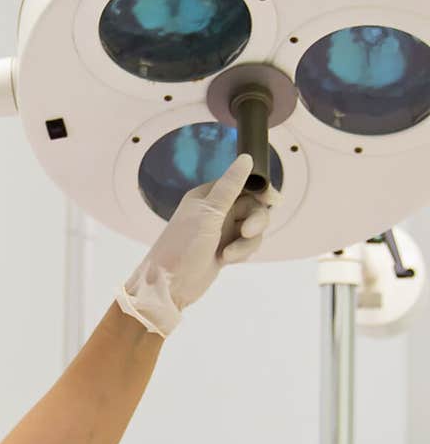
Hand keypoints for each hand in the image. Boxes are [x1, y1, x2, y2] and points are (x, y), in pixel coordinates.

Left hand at [115, 153, 276, 337]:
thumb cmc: (184, 245)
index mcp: (208, 196)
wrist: (170, 285)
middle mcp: (216, 211)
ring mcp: (221, 231)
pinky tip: (227, 261)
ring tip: (228, 255)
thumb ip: (230, 186)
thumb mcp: (208, 212)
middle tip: (247, 233)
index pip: (242, 184)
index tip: (274, 199)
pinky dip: (241, 253)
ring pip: (253, 229)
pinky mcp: (225, 250)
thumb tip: (246, 158)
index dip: (260, 190)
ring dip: (246, 243)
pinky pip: (247, 245)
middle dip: (255, 221)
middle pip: (253, 207)